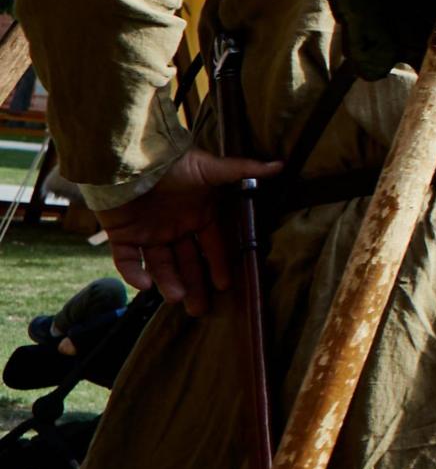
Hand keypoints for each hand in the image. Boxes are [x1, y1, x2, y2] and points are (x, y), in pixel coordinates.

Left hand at [95, 148, 282, 311]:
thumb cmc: (173, 162)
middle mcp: (175, 227)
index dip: (219, 265)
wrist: (129, 159)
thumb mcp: (210, 168)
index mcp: (197, 215)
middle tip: (200, 310)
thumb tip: (280, 165)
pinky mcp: (121, 235)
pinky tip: (145, 285)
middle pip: (187, 262)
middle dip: (194, 285)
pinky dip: (134, 274)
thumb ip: (243, 170)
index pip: (212, 246)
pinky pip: (126, 260)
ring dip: (168, 282)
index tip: (226, 285)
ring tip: (177, 298)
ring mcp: (148, 232)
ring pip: (160, 265)